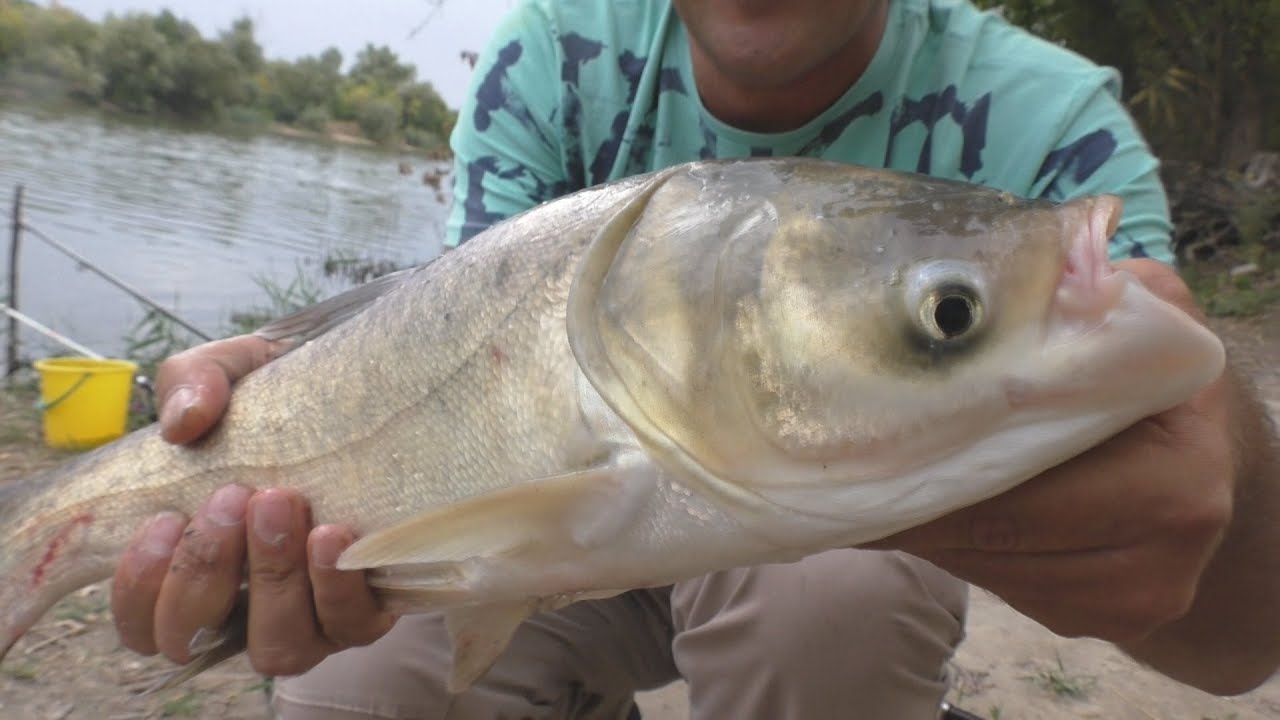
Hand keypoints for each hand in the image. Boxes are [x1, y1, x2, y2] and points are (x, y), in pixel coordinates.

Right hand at [110, 335, 395, 675]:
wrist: (369, 394)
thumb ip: (195, 383)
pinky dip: (335, 587)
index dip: (141, 586)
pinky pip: (349, 627)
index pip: (143, 623)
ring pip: (276, 648)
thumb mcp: (233, 374)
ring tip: (280, 503)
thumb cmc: (282, 401)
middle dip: (204, 571)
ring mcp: (307, 619)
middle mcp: (243, 611)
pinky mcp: (366, 611)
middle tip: (234, 496)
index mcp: (194, 570)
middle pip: (195, 636)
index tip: (165, 519)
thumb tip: (185, 422)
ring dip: (272, 579)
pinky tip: (331, 533)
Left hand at [868, 260, 1233, 643]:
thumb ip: (1090, 286)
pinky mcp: (1103, 620)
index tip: (871, 440)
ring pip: (992, 568)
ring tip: (870, 487)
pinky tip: (928, 512)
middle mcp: (1167, 542)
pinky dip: (956, 551)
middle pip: (1002, 531)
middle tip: (840, 472)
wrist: (1205, 458)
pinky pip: (1004, 588)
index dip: (947, 455)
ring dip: (928, 530)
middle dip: (917, 501)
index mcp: (1179, 467)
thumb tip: (1009, 263)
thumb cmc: (1153, 374)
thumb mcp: (1144, 308)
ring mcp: (1137, 595)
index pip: (1035, 472)